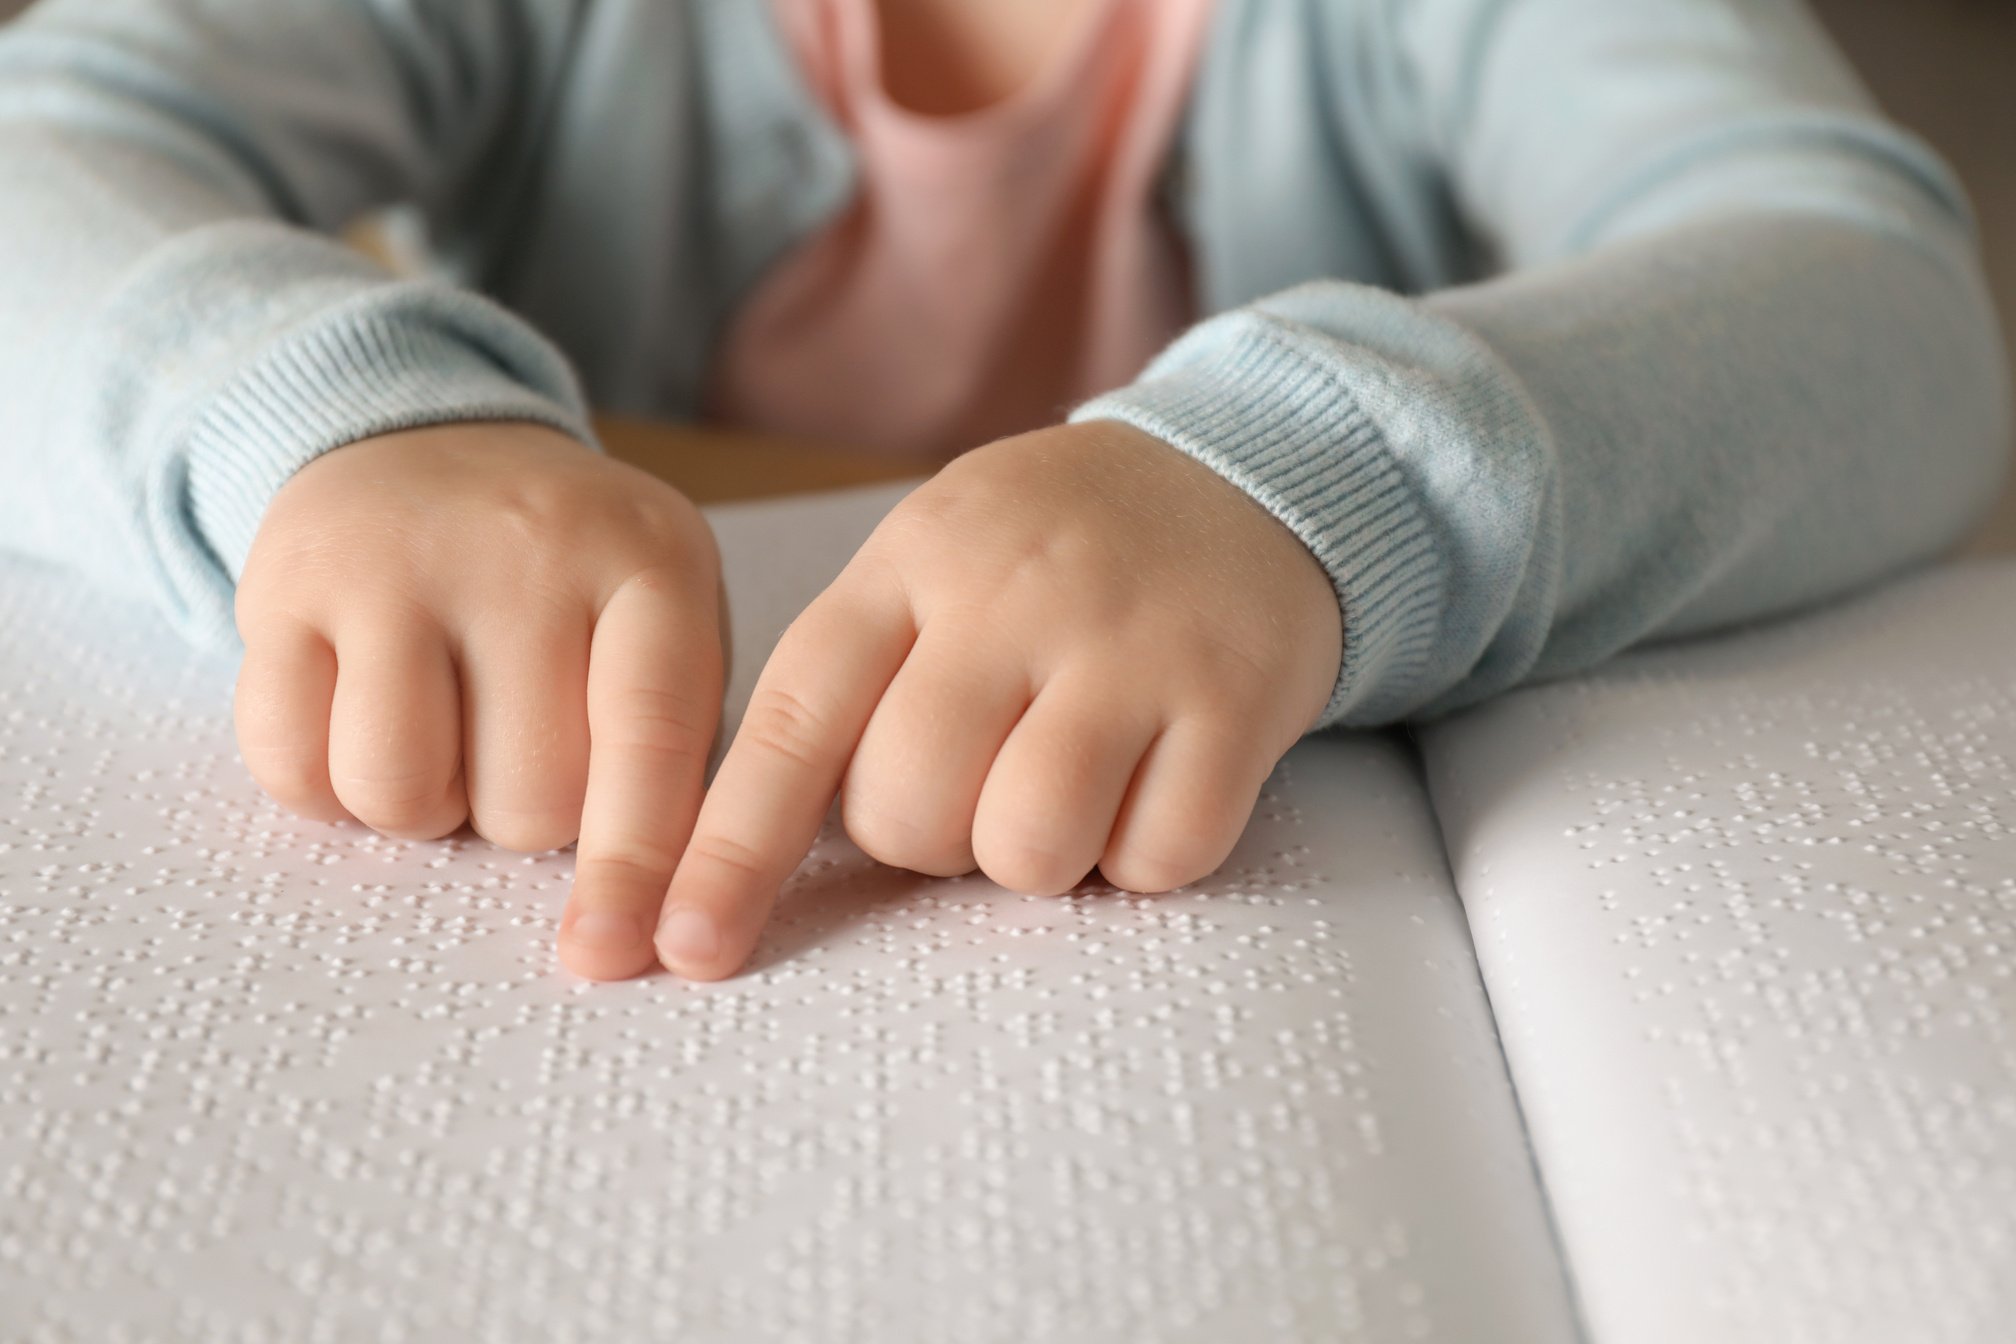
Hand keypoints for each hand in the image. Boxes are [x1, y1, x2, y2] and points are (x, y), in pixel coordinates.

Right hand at [233, 422, 723, 981]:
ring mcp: (398, 560)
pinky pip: (291, 767)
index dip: (638, 862)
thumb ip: (673, 749)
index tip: (621, 955)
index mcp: (651, 562)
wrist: (428, 443)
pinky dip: (322, 789)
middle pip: (527, 800)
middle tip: (515, 739)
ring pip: (400, 794)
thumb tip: (651, 920)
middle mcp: (528, 548)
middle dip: (523, 814)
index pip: (650, 736)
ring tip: (445, 734)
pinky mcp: (284, 586)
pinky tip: (356, 720)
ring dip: (422, 808)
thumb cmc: (571, 578)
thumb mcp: (662, 619)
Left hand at [654, 420, 1341, 979]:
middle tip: (986, 778)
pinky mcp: (1235, 695)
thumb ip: (853, 682)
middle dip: (930, 839)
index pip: (793, 720)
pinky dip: (1146, 853)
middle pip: (909, 812)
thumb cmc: (1053, 554)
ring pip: (1029, 848)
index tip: (684, 948)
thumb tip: (747, 855)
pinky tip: (1155, 777)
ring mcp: (1130, 644)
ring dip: (1039, 855)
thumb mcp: (931, 564)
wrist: (1240, 474)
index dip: (732, 848)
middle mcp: (1012, 597)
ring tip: (1070, 782)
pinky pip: (1158, 858)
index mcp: (911, 565)